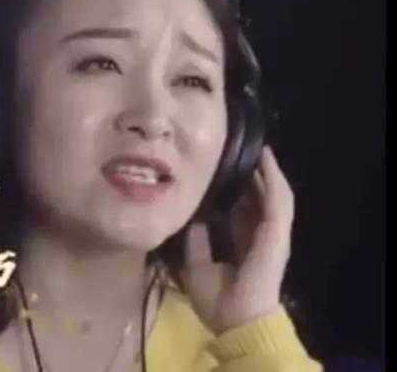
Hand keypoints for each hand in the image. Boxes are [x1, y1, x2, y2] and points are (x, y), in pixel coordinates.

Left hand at [180, 146, 294, 333]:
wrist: (236, 321)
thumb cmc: (217, 300)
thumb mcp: (197, 264)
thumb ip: (196, 239)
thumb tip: (189, 216)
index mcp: (244, 244)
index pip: (242, 209)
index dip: (236, 189)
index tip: (222, 168)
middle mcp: (261, 236)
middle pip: (259, 196)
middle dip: (251, 174)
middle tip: (237, 148)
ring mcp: (273, 234)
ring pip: (273, 193)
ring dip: (266, 171)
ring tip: (255, 147)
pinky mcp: (277, 234)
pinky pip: (278, 200)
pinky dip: (273, 178)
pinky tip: (265, 159)